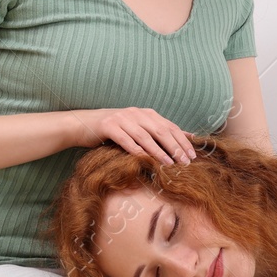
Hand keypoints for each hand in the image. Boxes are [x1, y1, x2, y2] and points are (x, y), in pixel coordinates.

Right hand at [72, 107, 195, 166]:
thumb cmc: (114, 130)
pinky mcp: (109, 126)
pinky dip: (136, 150)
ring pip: (145, 137)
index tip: (193, 156)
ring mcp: (122, 118)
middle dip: (175, 147)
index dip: (182, 141)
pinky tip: (144, 160)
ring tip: (169, 164)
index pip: (170, 127)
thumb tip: (188, 137)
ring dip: (159, 151)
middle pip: (161, 131)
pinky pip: (125, 140)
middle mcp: (136, 113)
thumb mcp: (139, 128)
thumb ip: (160, 132)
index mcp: (147, 113)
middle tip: (185, 162)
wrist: (82, 124)